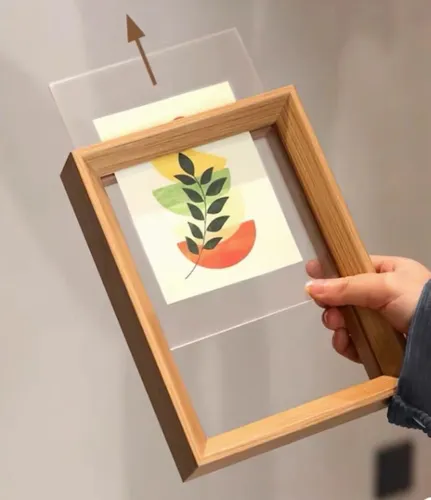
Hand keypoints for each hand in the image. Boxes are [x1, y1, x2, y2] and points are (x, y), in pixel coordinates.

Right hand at [305, 256, 430, 362]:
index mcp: (389, 273)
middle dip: (331, 303)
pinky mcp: (379, 346)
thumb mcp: (383, 286)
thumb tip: (310, 288)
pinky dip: (345, 344)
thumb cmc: (420, 303)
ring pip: (346, 320)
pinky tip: (345, 342)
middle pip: (344, 296)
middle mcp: (383, 297)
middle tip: (329, 311)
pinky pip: (353, 343)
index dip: (331, 269)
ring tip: (338, 328)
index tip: (310, 271)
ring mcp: (381, 322)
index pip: (353, 267)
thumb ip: (346, 287)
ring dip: (336, 324)